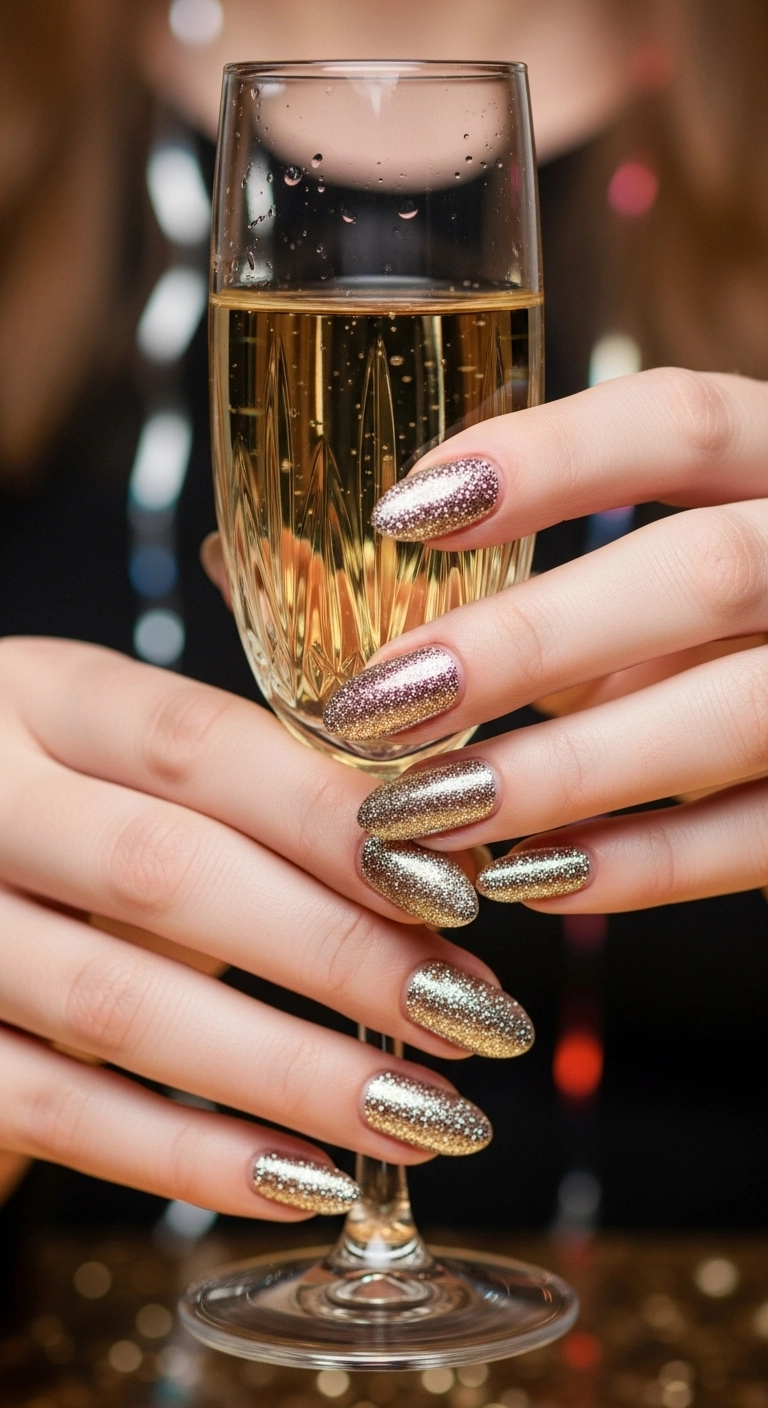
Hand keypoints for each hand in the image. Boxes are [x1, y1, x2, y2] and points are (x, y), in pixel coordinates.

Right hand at [0, 638, 533, 1214]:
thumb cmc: (51, 794)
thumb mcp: (111, 742)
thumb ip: (239, 778)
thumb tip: (433, 852)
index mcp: (41, 697)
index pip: (196, 745)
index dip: (327, 818)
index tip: (453, 890)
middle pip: (164, 873)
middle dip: (337, 953)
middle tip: (469, 1013)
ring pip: (117, 1006)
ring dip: (289, 1073)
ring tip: (422, 1114)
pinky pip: (53, 1112)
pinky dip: (185, 1158)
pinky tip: (303, 1181)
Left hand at [331, 368, 767, 912]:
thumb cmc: (706, 635)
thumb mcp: (633, 580)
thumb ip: (494, 571)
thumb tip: (241, 562)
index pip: (680, 422)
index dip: (549, 457)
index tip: (402, 512)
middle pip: (702, 572)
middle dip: (530, 642)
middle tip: (380, 703)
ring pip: (734, 712)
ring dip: (567, 768)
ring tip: (428, 809)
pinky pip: (759, 837)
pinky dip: (641, 864)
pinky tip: (525, 875)